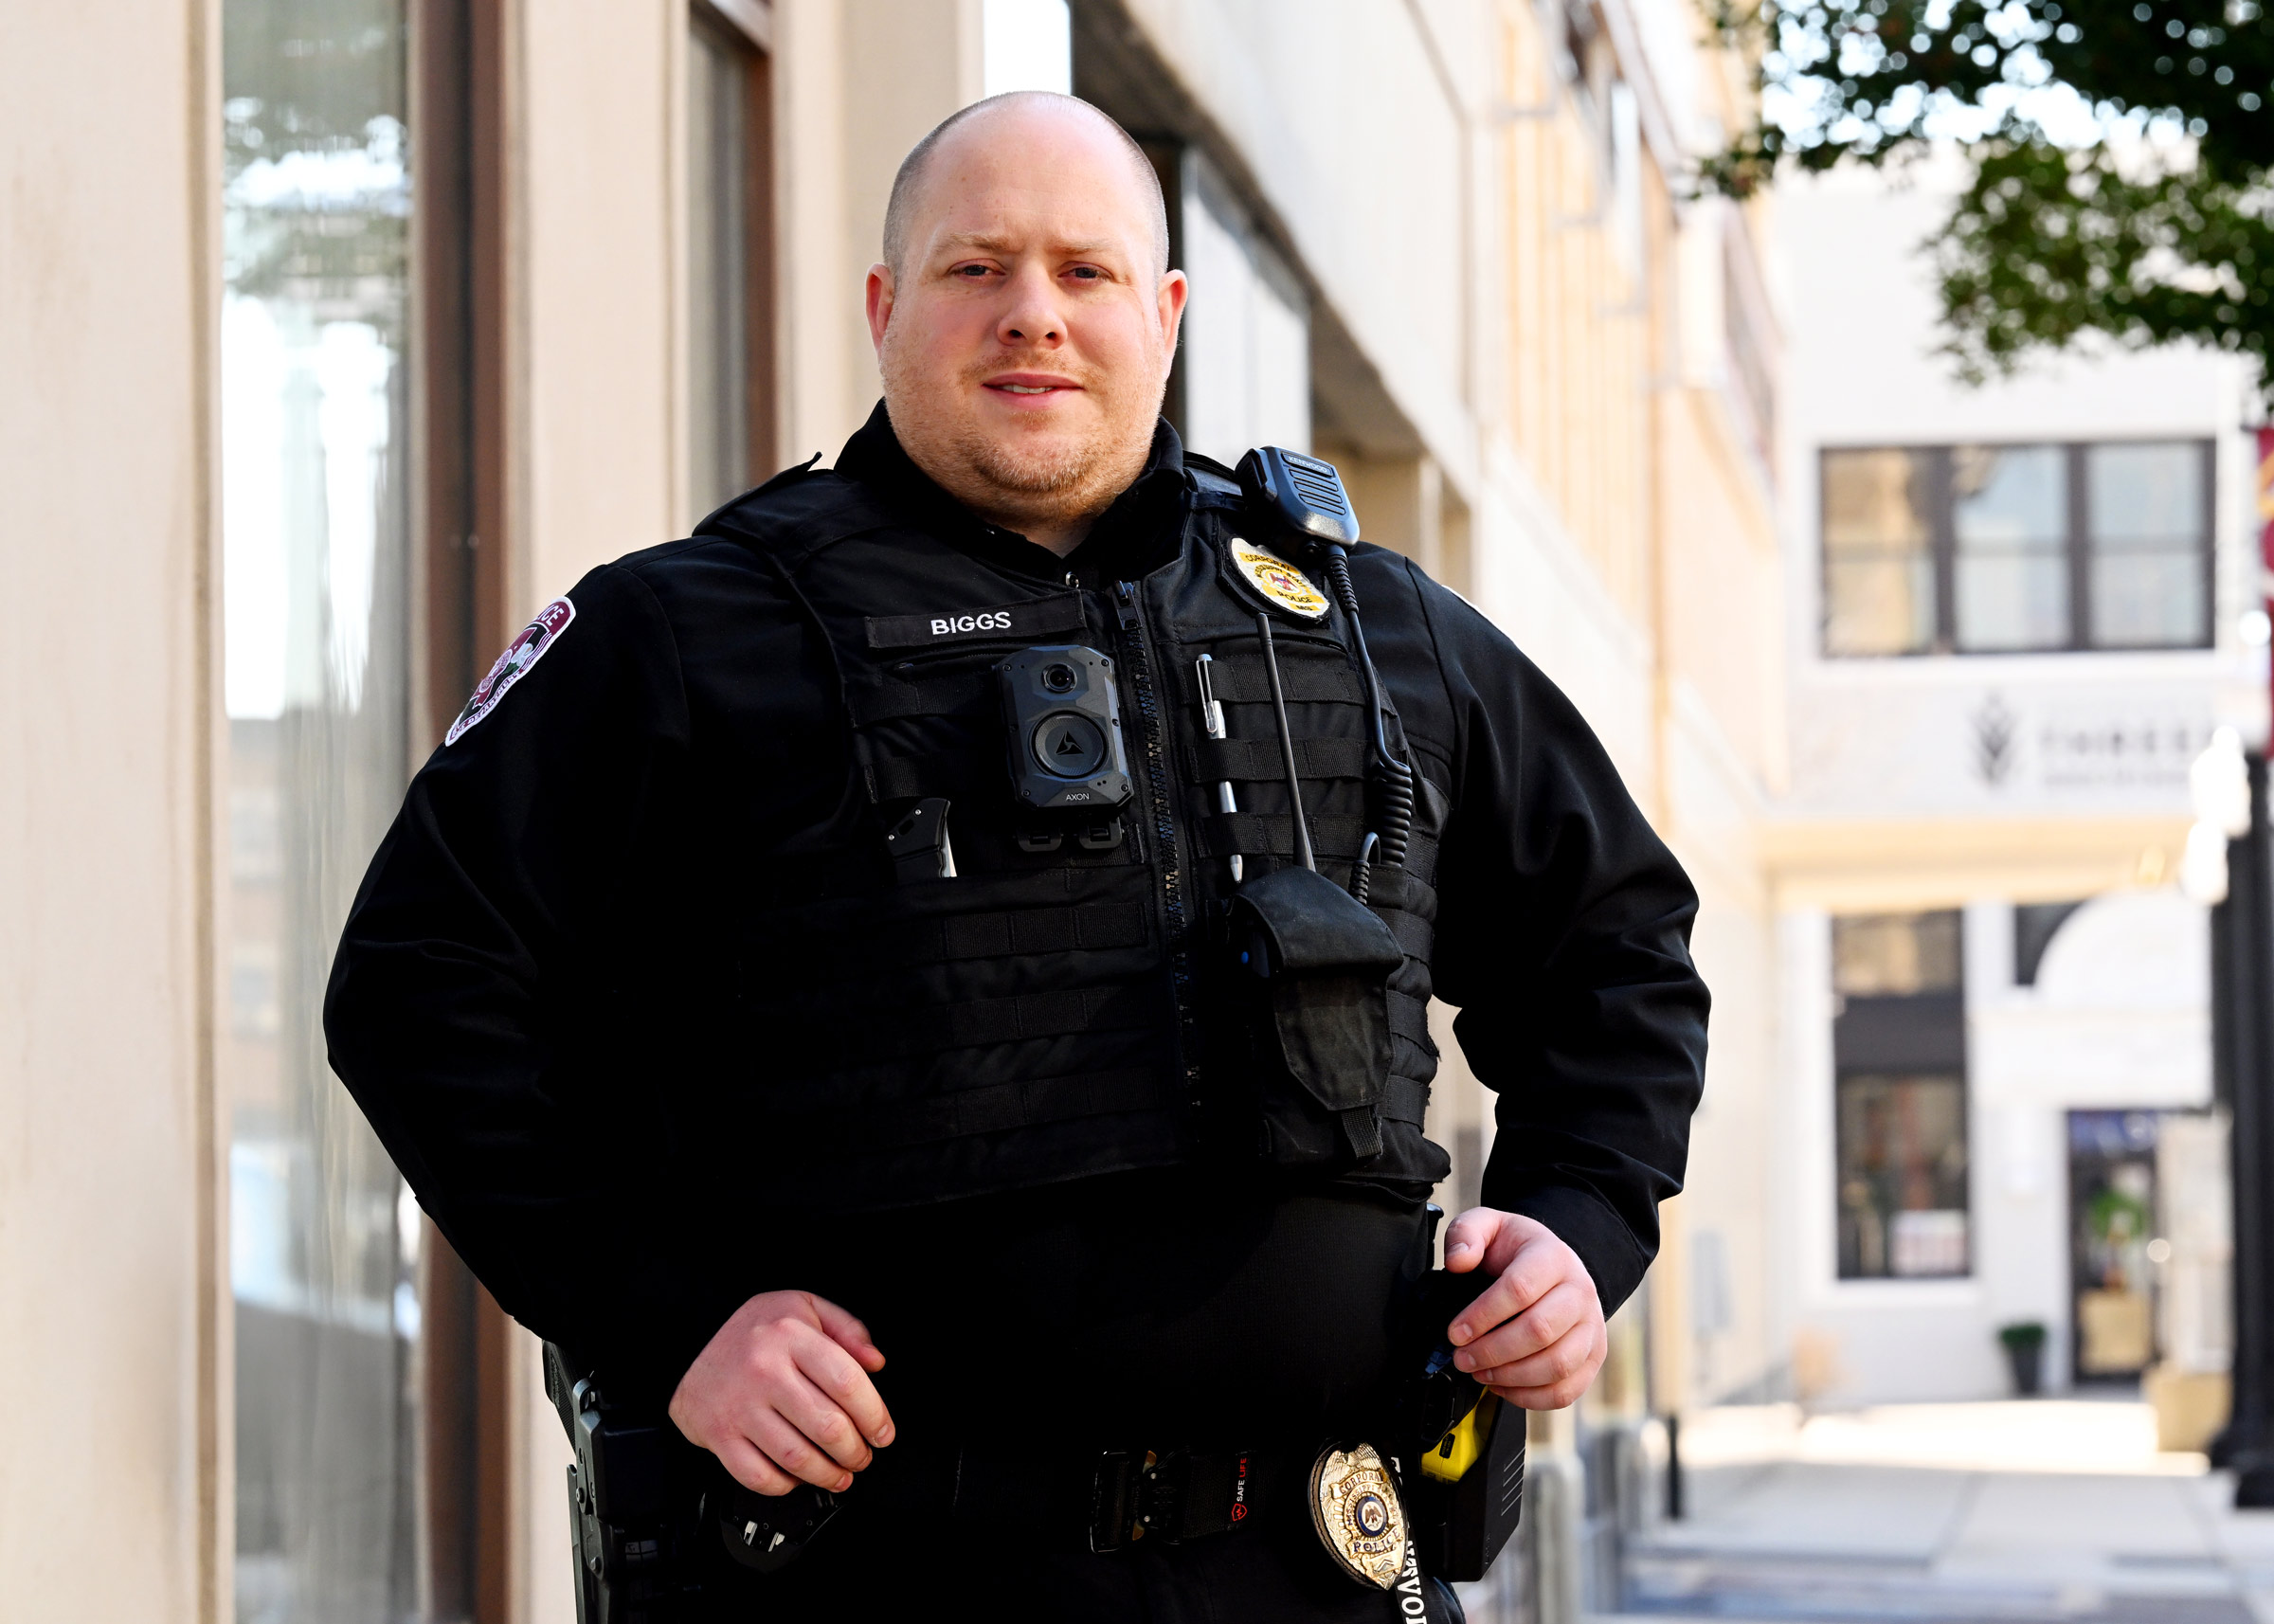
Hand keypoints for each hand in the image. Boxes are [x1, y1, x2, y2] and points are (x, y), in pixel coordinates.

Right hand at [669, 1290, 893, 1494]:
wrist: (689, 1342)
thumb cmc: (754, 1330)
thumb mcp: (804, 1307)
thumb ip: (846, 1329)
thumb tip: (875, 1362)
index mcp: (790, 1337)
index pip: (848, 1383)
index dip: (875, 1415)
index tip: (883, 1432)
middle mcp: (765, 1372)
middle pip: (827, 1426)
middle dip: (856, 1451)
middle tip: (862, 1455)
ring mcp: (740, 1407)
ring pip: (797, 1458)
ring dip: (828, 1475)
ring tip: (841, 1474)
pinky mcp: (720, 1436)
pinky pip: (760, 1476)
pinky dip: (786, 1485)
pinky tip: (799, 1477)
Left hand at [1440, 1209, 1606, 1409]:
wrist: (1555, 1265)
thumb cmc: (1517, 1250)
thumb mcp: (1488, 1226)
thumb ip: (1465, 1234)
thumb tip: (1458, 1261)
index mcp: (1553, 1256)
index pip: (1520, 1289)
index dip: (1483, 1315)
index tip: (1455, 1332)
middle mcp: (1580, 1291)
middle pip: (1540, 1331)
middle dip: (1492, 1351)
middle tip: (1462, 1358)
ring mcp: (1591, 1327)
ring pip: (1557, 1365)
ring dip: (1511, 1377)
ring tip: (1479, 1372)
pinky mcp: (1593, 1356)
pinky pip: (1567, 1389)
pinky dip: (1531, 1397)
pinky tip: (1503, 1386)